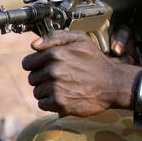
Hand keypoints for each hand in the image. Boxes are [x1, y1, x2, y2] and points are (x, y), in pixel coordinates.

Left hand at [21, 30, 141, 116]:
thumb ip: (55, 36)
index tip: (47, 68)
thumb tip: (33, 45)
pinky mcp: (60, 103)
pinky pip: (42, 104)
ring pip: (37, 92)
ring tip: (63, 87)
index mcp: (55, 53)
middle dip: (42, 78)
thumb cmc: (96, 61)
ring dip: (47, 91)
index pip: (28, 63)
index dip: (36, 65)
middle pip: (32, 78)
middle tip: (59, 78)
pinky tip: (64, 96)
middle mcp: (53, 70)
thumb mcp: (80, 39)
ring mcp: (56, 87)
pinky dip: (51, 103)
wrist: (113, 84)